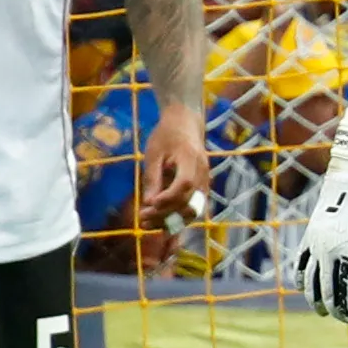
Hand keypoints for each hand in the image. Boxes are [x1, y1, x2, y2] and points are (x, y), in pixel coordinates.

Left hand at [134, 103, 209, 225]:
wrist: (185, 124)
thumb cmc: (166, 135)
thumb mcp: (154, 153)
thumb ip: (152, 178)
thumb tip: (148, 203)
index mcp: (190, 159)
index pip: (184, 184)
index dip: (169, 197)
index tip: (150, 204)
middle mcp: (202, 173)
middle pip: (189, 201)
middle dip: (166, 214)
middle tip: (142, 219)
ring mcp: (205, 181)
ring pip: (193, 209)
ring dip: (172, 220)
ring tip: (149, 224)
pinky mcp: (201, 187)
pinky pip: (193, 207)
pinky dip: (178, 216)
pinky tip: (161, 222)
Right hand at [291, 155, 347, 326]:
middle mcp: (327, 248)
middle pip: (327, 288)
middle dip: (337, 308)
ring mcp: (315, 242)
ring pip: (309, 280)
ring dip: (316, 298)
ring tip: (325, 312)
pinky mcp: (309, 236)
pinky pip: (300, 264)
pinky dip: (301, 279)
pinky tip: (306, 289)